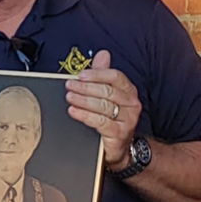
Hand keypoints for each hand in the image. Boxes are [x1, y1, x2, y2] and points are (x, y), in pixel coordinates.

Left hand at [64, 50, 141, 169]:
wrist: (119, 147)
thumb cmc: (112, 119)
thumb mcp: (108, 94)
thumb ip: (103, 74)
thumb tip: (102, 54)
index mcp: (128, 90)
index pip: (115, 77)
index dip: (97, 74)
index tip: (81, 75)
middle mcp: (131, 104)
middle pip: (107, 91)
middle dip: (85, 87)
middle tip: (70, 85)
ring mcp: (127, 119)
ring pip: (103, 106)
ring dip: (83, 100)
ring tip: (70, 97)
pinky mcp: (119, 133)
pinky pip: (100, 122)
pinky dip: (85, 115)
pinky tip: (74, 111)